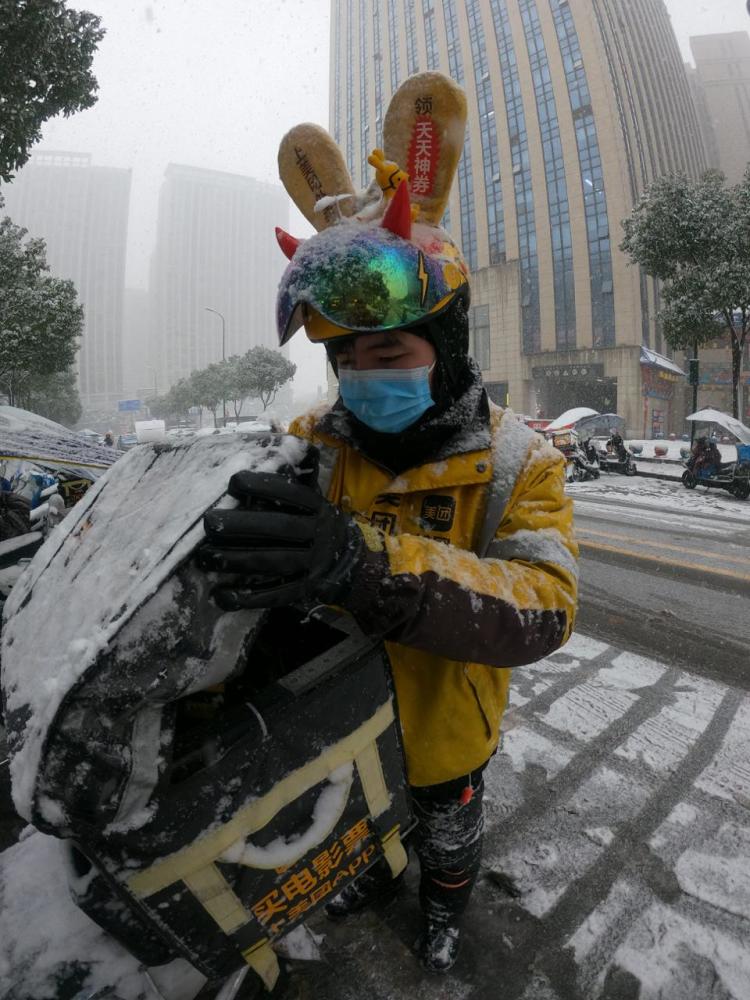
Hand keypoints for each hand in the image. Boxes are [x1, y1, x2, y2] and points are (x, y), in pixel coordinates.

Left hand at [197, 471, 362, 609]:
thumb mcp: (314, 504)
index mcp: (319, 508)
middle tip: (209, 523)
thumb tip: (258, 463)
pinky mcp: (302, 591)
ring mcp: (311, 565)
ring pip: (272, 562)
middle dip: (242, 525)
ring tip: (205, 557)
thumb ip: (290, 491)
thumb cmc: (317, 526)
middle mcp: (318, 535)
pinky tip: (220, 594)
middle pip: (279, 528)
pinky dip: (246, 597)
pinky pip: (273, 595)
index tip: (233, 482)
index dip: (263, 487)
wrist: (350, 565)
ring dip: (236, 560)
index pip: (292, 494)